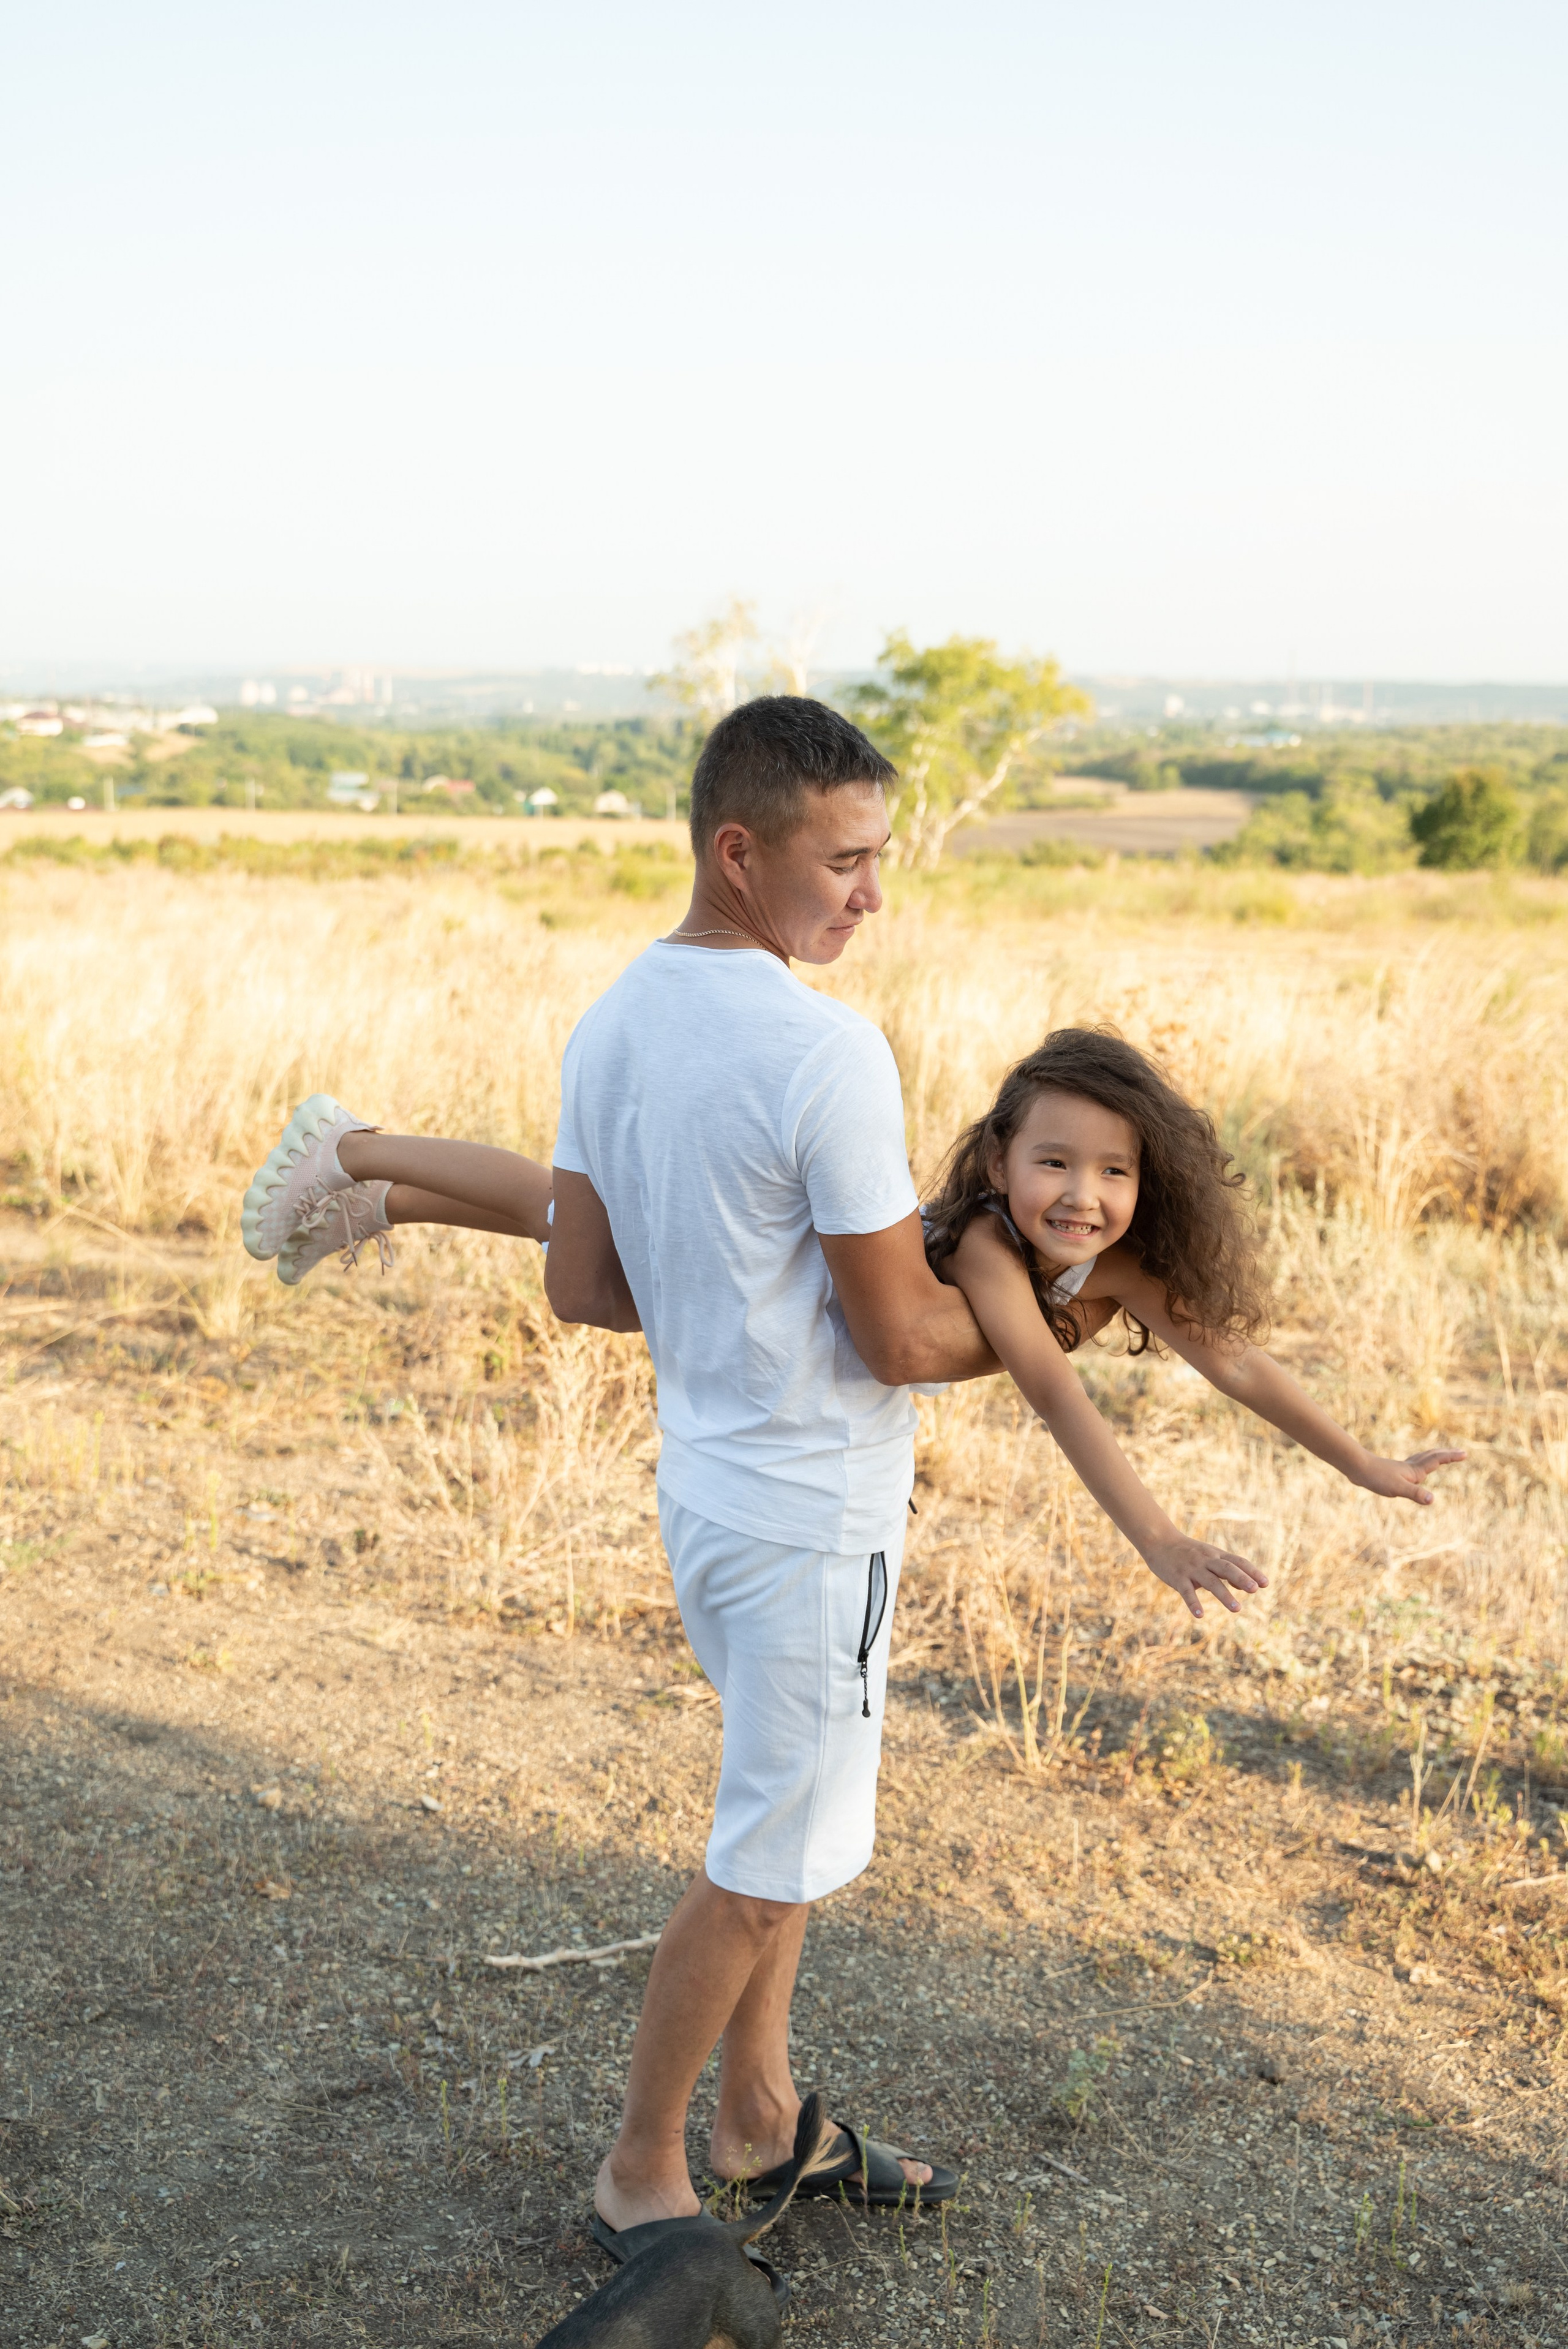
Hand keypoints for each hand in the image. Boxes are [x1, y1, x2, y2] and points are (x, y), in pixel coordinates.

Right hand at [1144, 1537, 1267, 1619]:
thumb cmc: (1187, 1552)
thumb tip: (1247, 1585)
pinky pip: (1187, 1592)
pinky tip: (1200, 1615)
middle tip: (1254, 1590)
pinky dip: (1194, 1604)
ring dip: (1224, 1595)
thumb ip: (1227, 1571)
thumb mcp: (1209, 1557)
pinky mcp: (1177, 1578)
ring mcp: (1192, 1569)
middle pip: (1227, 1569)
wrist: (1159, 1541)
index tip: (1265, 1584)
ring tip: (1237, 1609)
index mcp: (1216, 1555)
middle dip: (1241, 1579)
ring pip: (1211, 1582)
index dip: (1252, 1572)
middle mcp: (1206, 1560)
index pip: (1237, 1561)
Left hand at [1352, 1448, 1465, 1503]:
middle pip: (1433, 1456)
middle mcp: (1411, 1467)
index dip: (1451, 1457)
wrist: (1357, 1468)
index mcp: (1415, 1470)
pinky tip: (1414, 1469)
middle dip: (1448, 1454)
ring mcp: (1403, 1468)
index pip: (1437, 1460)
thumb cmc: (1377, 1478)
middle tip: (1461, 1452)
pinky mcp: (1395, 1471)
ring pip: (1423, 1458)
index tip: (1465, 1453)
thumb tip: (1432, 1500)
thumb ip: (1415, 1494)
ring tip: (1442, 1455)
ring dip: (1436, 1455)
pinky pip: (1414, 1464)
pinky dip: (1421, 1462)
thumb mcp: (1398, 1489)